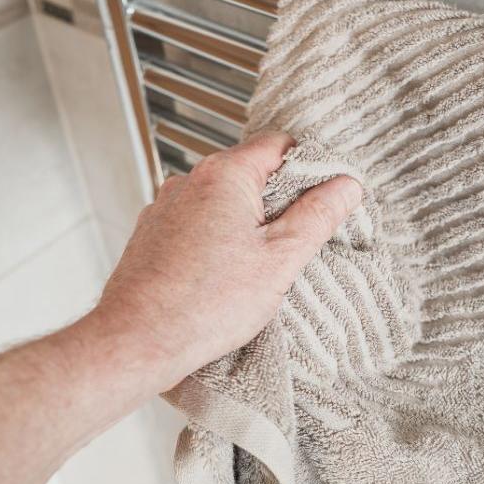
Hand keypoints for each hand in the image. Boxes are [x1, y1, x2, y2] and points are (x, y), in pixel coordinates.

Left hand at [91, 132, 361, 388]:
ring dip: (244, 224)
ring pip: (221, 201)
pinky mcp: (151, 235)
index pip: (279, 144)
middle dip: (277, 202)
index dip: (308, 168)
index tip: (323, 198)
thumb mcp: (281, 260)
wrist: (138, 339)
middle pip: (249, 172)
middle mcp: (189, 182)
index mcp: (224, 175)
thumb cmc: (204, 305)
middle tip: (294, 243)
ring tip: (255, 268)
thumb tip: (345, 186)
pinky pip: (195, 225)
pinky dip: (214, 241)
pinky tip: (222, 277)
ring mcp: (165, 207)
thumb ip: (318, 216)